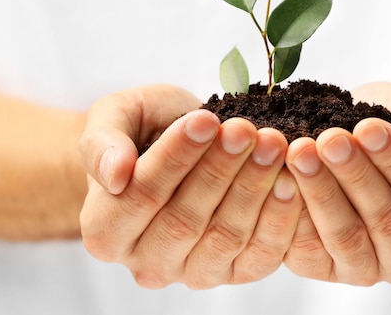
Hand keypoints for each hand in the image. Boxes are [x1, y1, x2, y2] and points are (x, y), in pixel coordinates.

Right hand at [78, 84, 302, 288]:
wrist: (171, 144)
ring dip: (252, 189)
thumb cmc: (140, 130)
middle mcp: (145, 261)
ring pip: (224, 237)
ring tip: (271, 145)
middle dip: (220, 170)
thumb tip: (115, 173)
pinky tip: (289, 180)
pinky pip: (259, 256)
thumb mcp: (113, 118)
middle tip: (246, 130)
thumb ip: (101, 144)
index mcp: (104, 229)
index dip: (175, 158)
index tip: (205, 120)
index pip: (140, 196)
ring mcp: (190, 272)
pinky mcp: (233, 272)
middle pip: (184, 221)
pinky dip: (278, 219)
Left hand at [284, 82, 390, 286]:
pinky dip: (292, 215)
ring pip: (346, 238)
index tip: (367, 128)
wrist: (366, 132)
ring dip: (321, 193)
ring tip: (301, 151)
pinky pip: (308, 251)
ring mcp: (369, 268)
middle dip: (354, 176)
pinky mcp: (325, 268)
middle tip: (329, 139)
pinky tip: (280, 178)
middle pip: (386, 221)